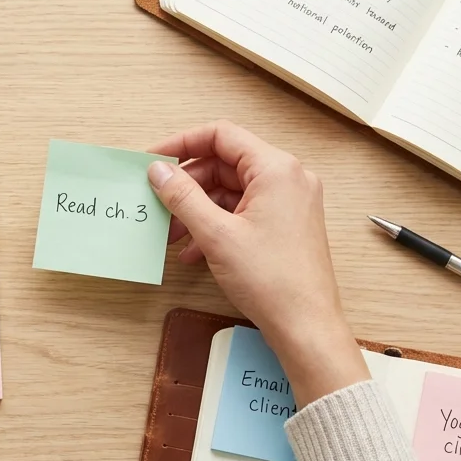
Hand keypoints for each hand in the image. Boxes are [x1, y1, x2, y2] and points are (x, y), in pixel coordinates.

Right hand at [146, 121, 367, 404]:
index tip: (155, 161)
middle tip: (158, 203)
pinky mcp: (286, 225)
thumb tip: (159, 171)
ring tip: (170, 234)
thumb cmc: (271, 280)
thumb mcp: (216, 234)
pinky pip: (243, 211)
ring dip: (197, 209)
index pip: (221, 135)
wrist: (305, 324)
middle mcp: (287, 178)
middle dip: (187, 185)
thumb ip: (183, 196)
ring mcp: (289, 202)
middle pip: (225, 164)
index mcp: (276, 169)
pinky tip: (192, 250)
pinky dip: (216, 224)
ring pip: (231, 191)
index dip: (182, 144)